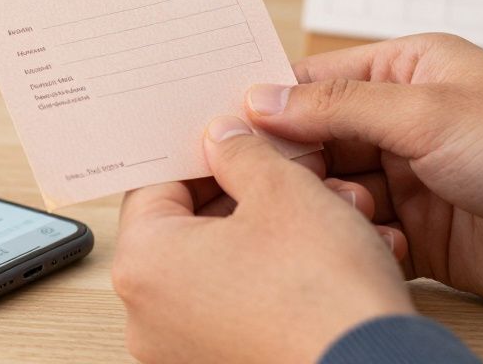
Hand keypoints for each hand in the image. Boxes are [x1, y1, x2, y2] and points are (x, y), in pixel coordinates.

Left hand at [113, 116, 412, 363]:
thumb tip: (223, 140)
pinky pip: (243, 303)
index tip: (239, 140)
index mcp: (144, 263)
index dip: (206, 153)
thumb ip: (241, 153)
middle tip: (300, 171)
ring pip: (228, 262)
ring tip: (338, 212)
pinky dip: (281, 276)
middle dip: (256, 192)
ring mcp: (184, 348)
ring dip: (279, 230)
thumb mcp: (283, 191)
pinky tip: (335, 256)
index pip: (157, 185)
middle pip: (195, 226)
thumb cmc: (324, 294)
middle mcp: (150, 315)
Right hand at [247, 33, 482, 309]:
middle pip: (311, 140)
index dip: (265, 104)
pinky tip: (374, 243)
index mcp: (401, 71)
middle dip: (292, 163)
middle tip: (271, 183)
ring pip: (331, 191)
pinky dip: (358, 242)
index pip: (310, 81)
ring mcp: (407, 179)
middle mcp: (398, 122)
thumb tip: (260, 99)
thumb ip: (338, 107)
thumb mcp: (428, 112)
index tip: (222, 128)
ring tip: (347, 213)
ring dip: (328, 206)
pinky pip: (361, 235)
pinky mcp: (419, 233)